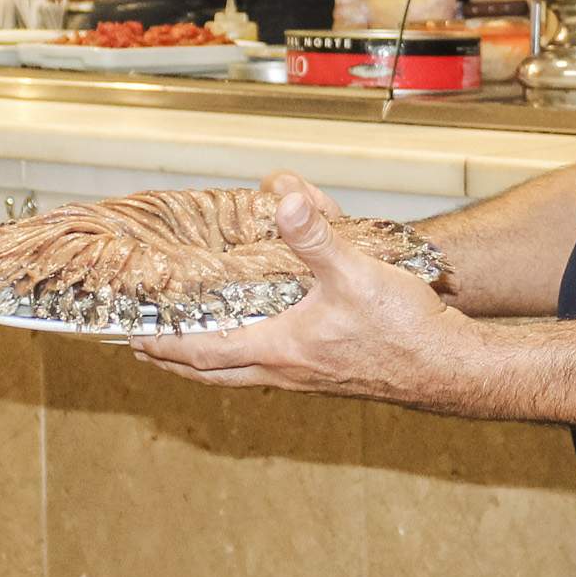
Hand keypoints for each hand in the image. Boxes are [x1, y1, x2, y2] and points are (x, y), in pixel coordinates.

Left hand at [131, 174, 463, 399]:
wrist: (448, 369)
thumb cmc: (404, 330)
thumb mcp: (356, 274)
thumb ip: (315, 237)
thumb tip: (283, 198)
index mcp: (280, 348)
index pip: (201, 352)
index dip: (162, 343)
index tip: (128, 337)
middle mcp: (285, 370)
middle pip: (212, 373)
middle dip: (173, 361)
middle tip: (141, 348)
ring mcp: (306, 378)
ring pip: (239, 376)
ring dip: (206, 364)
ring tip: (185, 349)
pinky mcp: (327, 377)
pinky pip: (269, 372)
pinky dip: (244, 361)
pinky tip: (257, 341)